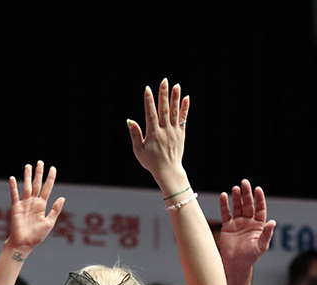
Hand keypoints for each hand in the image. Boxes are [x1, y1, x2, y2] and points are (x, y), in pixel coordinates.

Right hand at [7, 161, 64, 251]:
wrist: (24, 243)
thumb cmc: (37, 236)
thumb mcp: (49, 223)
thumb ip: (55, 210)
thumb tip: (62, 198)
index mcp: (42, 205)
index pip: (47, 188)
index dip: (50, 178)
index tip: (53, 168)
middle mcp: (33, 202)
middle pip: (36, 184)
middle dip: (38, 173)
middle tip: (40, 162)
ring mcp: (24, 204)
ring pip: (26, 186)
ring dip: (27, 176)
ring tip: (28, 166)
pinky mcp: (16, 207)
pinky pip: (14, 195)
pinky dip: (13, 187)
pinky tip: (12, 178)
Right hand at [127, 79, 189, 193]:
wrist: (168, 171)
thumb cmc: (151, 162)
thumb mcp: (139, 150)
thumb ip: (135, 134)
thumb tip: (130, 121)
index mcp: (153, 134)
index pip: (150, 114)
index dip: (149, 101)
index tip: (148, 89)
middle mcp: (165, 130)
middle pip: (164, 109)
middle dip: (163, 94)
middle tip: (164, 81)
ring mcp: (174, 131)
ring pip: (174, 112)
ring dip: (175, 98)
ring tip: (176, 85)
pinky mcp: (181, 134)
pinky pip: (183, 119)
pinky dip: (184, 109)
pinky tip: (186, 98)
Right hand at [218, 180, 275, 277]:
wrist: (235, 265)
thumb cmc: (250, 257)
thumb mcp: (261, 246)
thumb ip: (267, 234)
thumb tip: (273, 222)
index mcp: (258, 225)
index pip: (260, 208)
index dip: (259, 199)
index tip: (257, 189)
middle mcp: (248, 222)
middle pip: (248, 204)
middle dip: (247, 194)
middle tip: (244, 182)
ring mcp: (238, 223)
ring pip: (237, 206)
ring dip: (236, 197)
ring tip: (235, 188)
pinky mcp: (227, 226)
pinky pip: (226, 213)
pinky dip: (224, 204)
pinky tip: (224, 195)